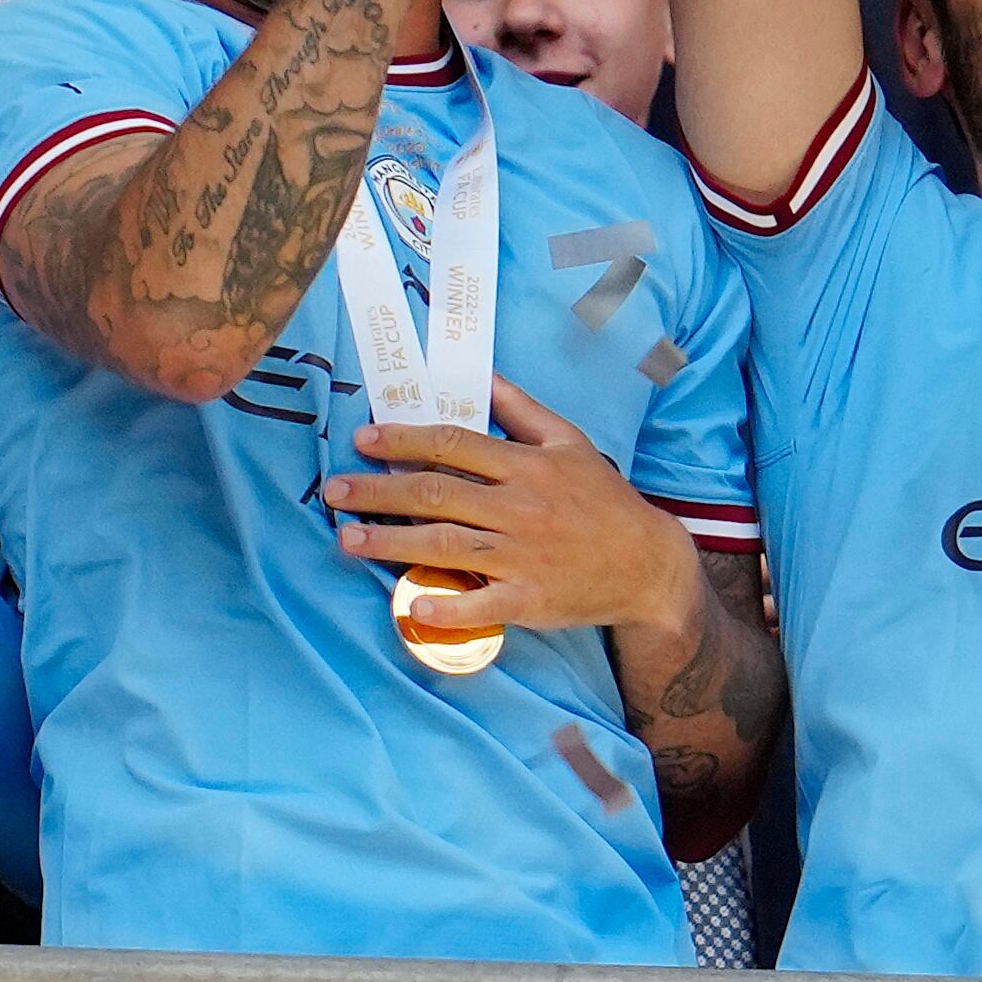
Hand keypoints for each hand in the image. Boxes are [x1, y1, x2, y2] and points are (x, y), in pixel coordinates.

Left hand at [325, 376, 707, 636]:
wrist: (647, 563)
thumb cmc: (602, 499)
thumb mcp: (570, 441)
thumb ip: (522, 409)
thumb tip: (484, 375)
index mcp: (527, 465)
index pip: (454, 444)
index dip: (404, 440)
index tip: (363, 440)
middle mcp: (520, 507)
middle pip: (438, 493)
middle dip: (379, 491)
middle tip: (334, 491)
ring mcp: (523, 556)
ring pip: (446, 544)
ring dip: (391, 542)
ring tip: (348, 539)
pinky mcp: (530, 600)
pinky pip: (480, 605)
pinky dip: (445, 606)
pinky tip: (409, 604)